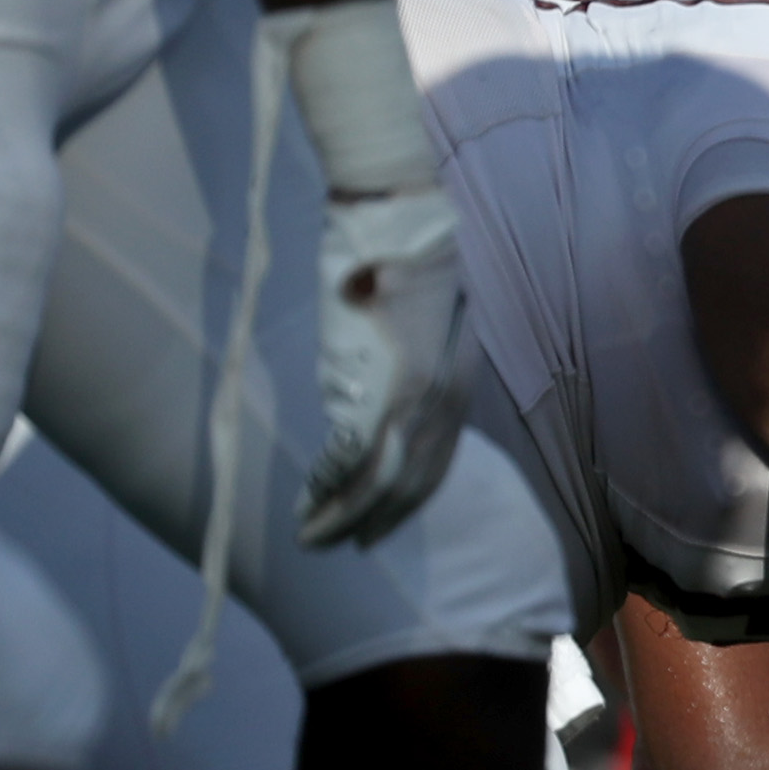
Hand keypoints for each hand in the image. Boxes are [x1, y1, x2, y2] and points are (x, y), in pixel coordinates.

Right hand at [299, 181, 468, 544]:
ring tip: (311, 538)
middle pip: (411, 484)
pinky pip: (350, 456)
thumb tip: (380, 396)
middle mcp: (444, 402)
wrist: (401, 223)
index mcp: (460, 385)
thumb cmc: (406, 260)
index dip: (407, 503)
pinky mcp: (380, 389)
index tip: (378, 528)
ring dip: (342, 515)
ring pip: (379, 481)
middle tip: (339, 547)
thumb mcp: (425, 324)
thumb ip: (411, 367)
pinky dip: (327, 485)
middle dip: (373, 522)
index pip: (437, 464)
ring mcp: (413, 399)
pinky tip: (308, 502)